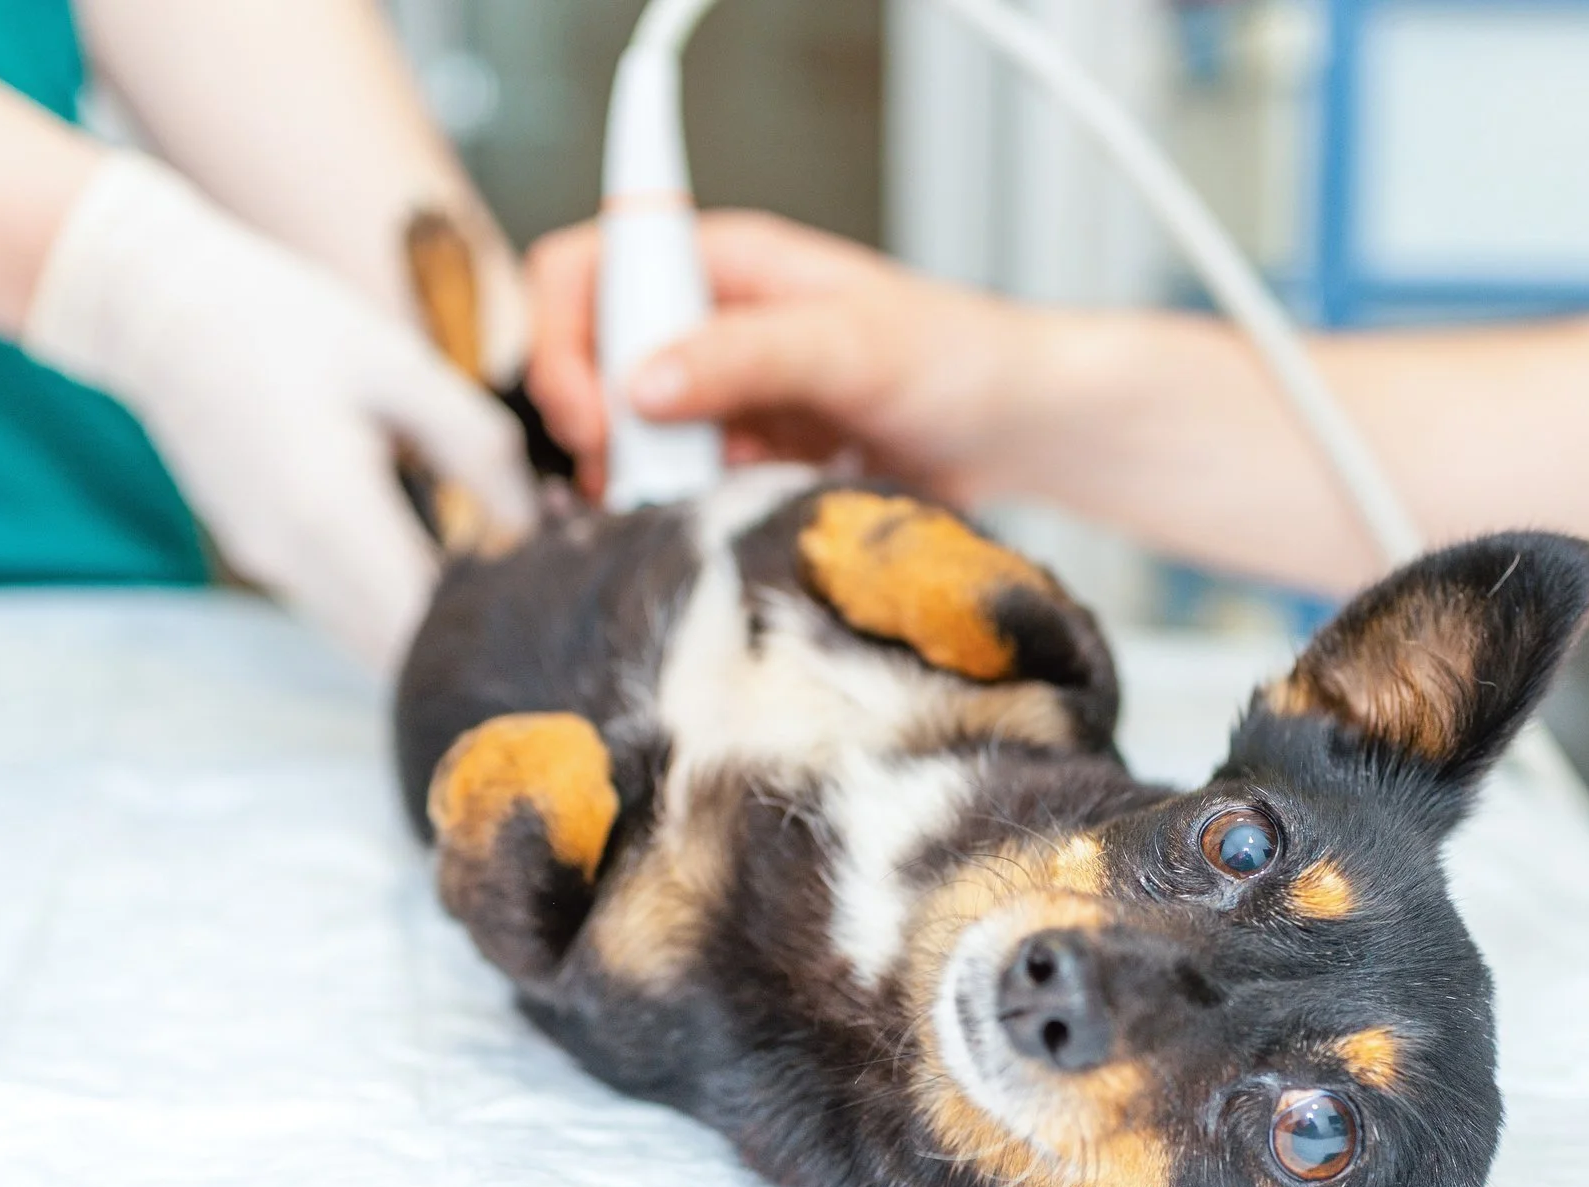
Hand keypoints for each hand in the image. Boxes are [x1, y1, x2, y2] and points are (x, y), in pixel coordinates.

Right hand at [24, 153, 536, 672]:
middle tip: (527, 589)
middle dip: (465, 631)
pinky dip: (389, 598)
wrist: (161, 310)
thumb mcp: (401, 366)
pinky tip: (432, 549)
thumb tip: (534, 525)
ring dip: (427, 619)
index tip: (541, 598)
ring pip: (368, 638)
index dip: (489, 626)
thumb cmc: (284, 321)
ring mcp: (270, 565)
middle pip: (398, 650)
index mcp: (330, 513)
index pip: (423, 626)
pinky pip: (340, 606)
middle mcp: (292, 560)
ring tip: (489, 564)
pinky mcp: (261, 556)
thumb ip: (478, 448)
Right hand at [526, 211, 1040, 505]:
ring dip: (640, 477)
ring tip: (686, 506)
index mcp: (722, 264)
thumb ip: (742, 356)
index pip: (590, 270)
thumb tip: (637, 383)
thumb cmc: (959, 359)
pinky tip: (722, 520)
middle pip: (591, 361)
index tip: (595, 414)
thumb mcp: (850, 346)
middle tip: (635, 479)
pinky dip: (683, 509)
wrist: (1022, 430)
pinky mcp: (745, 456)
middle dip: (599, 425)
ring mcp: (725, 394)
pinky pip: (679, 483)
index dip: (566, 339)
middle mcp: (710, 323)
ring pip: (629, 434)